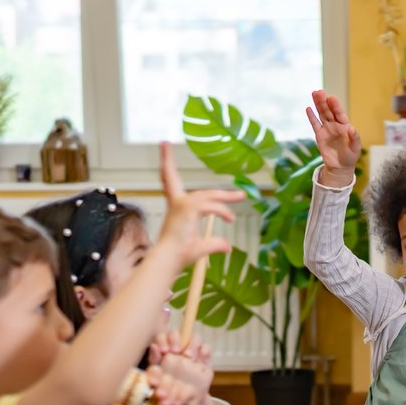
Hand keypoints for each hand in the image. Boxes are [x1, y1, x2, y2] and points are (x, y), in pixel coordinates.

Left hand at [114, 367, 205, 404]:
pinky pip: (189, 390)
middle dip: (164, 384)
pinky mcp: (191, 396)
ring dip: (173, 392)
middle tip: (160, 395)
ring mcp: (179, 390)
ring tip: (168, 404)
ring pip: (178, 383)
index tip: (152, 382)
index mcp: (151, 388)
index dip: (154, 375)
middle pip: (167, 376)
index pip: (153, 373)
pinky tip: (178, 404)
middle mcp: (166, 385)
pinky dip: (184, 396)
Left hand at [149, 331, 215, 394]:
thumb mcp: (157, 373)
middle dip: (176, 339)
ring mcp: (192, 349)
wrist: (182, 397)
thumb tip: (153, 346)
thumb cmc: (166, 383)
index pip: (163, 337)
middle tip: (176, 351)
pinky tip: (200, 360)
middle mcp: (178, 346)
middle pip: (177, 333)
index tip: (164, 351)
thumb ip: (155, 360)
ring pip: (195, 338)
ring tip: (189, 357)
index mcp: (164, 348)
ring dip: (192, 345)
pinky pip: (206, 347)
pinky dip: (204, 351)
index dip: (163, 340)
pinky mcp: (203, 356)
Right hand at [157, 143, 243, 265]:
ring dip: (226, 198)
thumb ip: (214, 244)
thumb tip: (227, 246)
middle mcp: (178, 203)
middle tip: (240, 195)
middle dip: (221, 192)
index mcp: (177, 207)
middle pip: (202, 190)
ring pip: (209, 197)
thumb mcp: (201, 247)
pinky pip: (211, 206)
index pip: (169, 179)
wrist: (168, 260)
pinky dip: (222, 211)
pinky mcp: (188, 209)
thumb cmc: (178, 255)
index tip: (164, 144)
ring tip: (241, 198)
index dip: (167, 161)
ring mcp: (182, 205)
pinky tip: (230, 219)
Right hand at [306, 90, 361, 179]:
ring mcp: (327, 129)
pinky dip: (311, 117)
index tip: (332, 98)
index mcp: (345, 126)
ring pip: (321, 114)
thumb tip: (352, 128)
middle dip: (324, 101)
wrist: (340, 166)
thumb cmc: (350, 156)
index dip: (336, 106)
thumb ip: (354, 138)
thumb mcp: (355, 149)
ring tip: (314, 93)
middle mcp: (335, 124)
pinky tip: (308, 108)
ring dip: (318, 104)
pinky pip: (315, 124)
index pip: (340, 113)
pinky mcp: (319, 135)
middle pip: (329, 111)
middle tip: (319, 91)